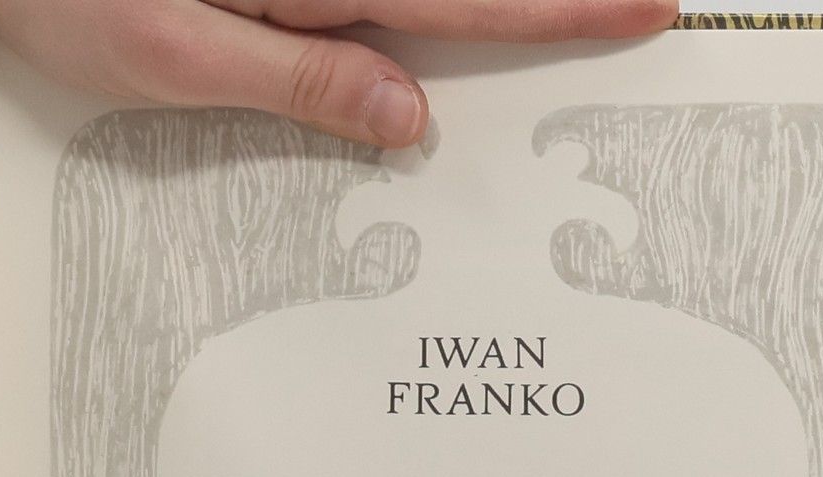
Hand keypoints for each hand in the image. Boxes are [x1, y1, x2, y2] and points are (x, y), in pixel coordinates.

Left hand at [0, 0, 677, 148]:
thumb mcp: (172, 56)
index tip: (650, 7)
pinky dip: (436, 17)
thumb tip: (411, 118)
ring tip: (575, 15)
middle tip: (648, 2)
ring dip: (500, 7)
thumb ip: (301, 81)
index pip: (472, 0)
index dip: (566, 7)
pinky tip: (440, 51)